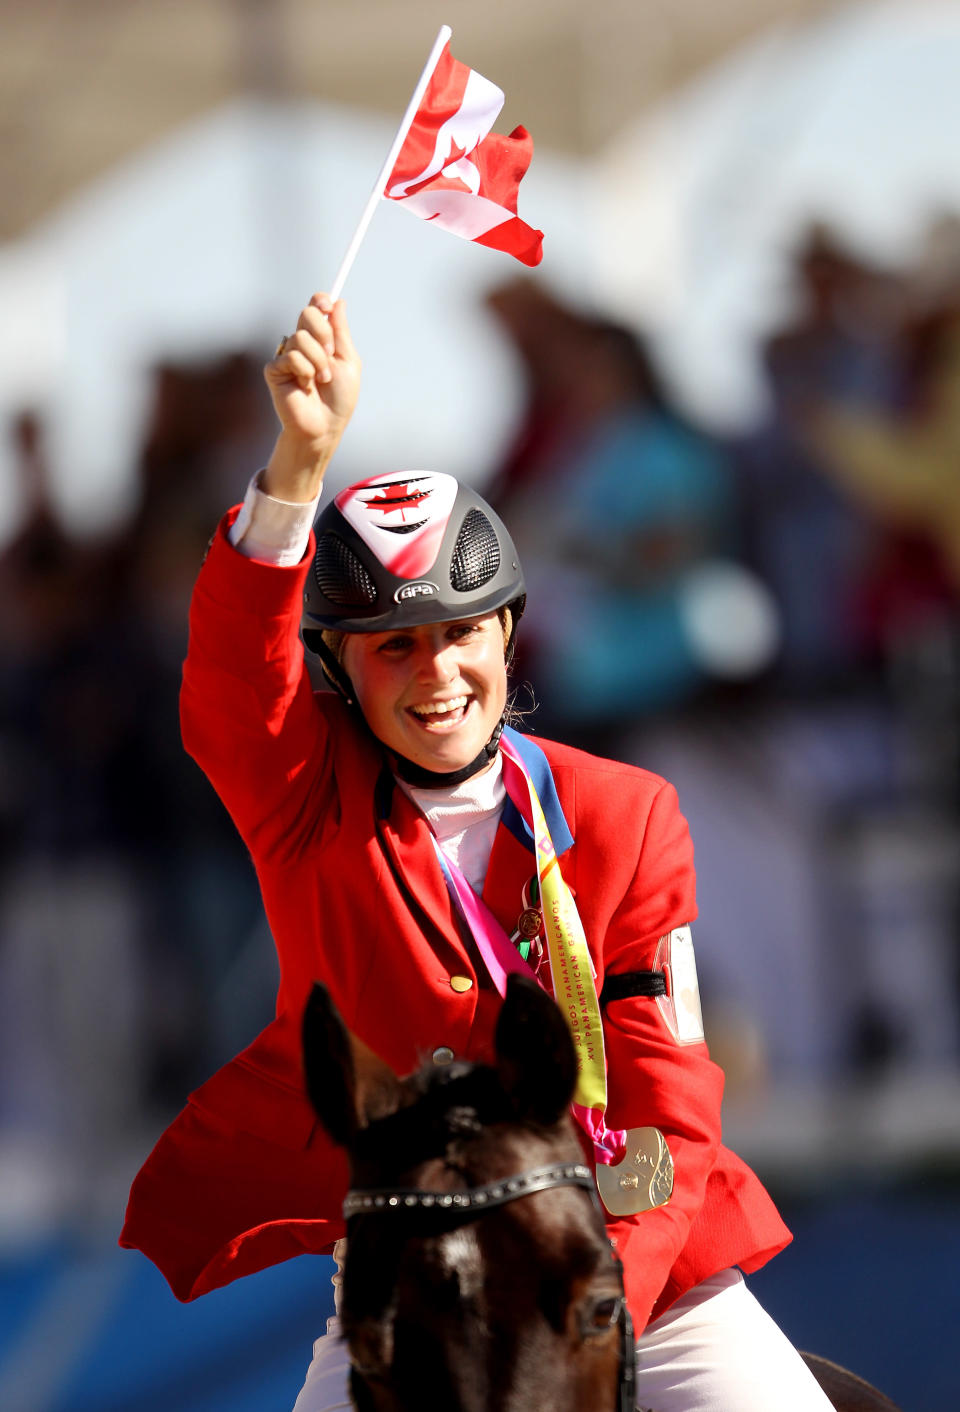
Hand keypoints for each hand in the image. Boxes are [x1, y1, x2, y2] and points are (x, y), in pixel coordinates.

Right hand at [262, 293, 361, 499]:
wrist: (325, 425)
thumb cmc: (339, 398)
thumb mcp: (348, 361)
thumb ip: (341, 332)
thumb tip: (338, 302)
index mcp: (320, 339)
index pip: (315, 307)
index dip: (320, 301)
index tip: (328, 305)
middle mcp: (302, 343)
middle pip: (307, 314)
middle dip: (324, 333)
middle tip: (330, 355)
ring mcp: (287, 355)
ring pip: (300, 337)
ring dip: (318, 360)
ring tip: (321, 380)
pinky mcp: (275, 369)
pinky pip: (291, 357)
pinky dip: (305, 371)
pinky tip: (305, 386)